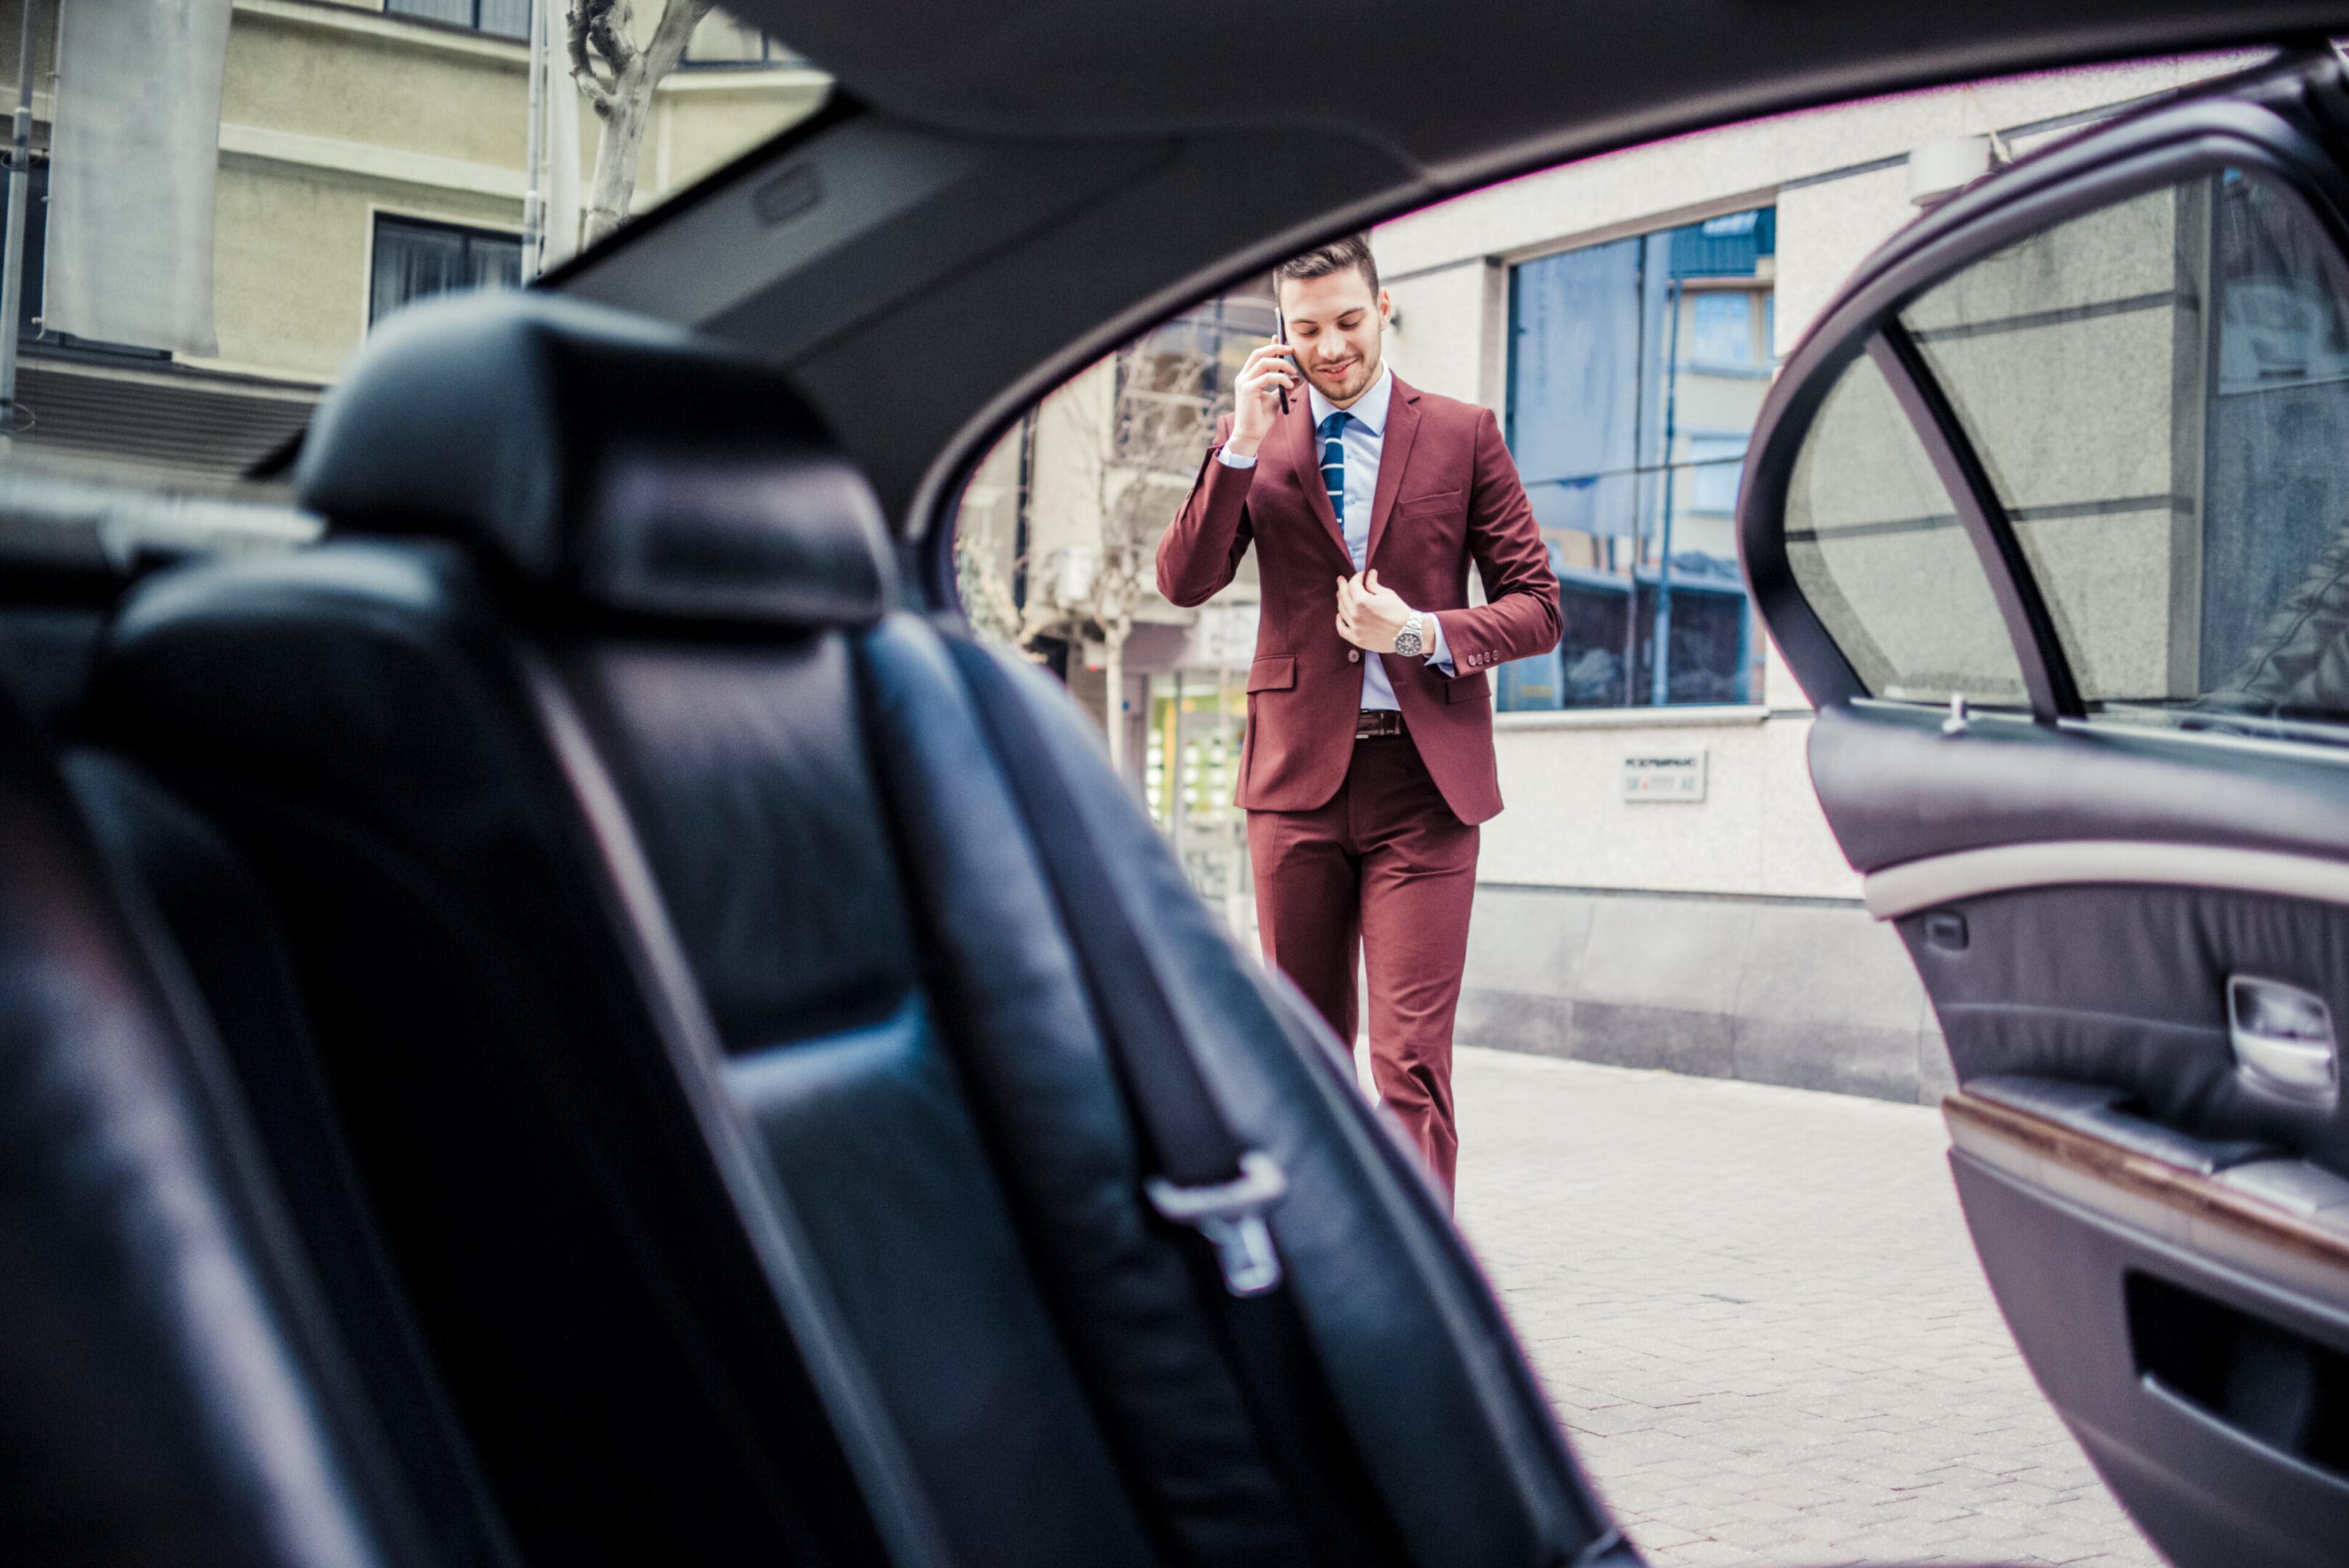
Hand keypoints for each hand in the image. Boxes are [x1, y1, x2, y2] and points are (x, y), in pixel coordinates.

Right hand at [1226, 340, 1299, 457]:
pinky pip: (1267, 376)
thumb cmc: (1260, 419)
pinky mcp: (1248, 390)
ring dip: (1282, 364)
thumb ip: (1283, 387)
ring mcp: (1244, 382)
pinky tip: (1290, 384)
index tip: (1282, 339)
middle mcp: (1243, 377)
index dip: (1270, 346)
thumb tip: (1297, 378)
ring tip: (1294, 371)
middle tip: (1292, 349)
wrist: (1251, 435)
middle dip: (1276, 348)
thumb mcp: (1275, 399)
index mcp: (1247, 377)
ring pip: (1264, 362)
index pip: (1258, 355)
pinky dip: (1281, 378)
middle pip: (1259, 353)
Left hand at [1336, 569, 1414, 653]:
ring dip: (1341, 601)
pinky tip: (1340, 615)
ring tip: (1342, 595)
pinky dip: (1339, 621)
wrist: (1408, 632)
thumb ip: (1373, 584)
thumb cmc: (1399, 612)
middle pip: (1343, 596)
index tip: (1362, 575)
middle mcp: (1355, 614)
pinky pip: (1342, 630)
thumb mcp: (1386, 594)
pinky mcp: (1357, 639)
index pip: (1353, 585)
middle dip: (1343, 586)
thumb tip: (1369, 574)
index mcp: (1362, 601)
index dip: (1357, 577)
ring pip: (1341, 611)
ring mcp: (1355, 628)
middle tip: (1342, 580)